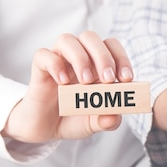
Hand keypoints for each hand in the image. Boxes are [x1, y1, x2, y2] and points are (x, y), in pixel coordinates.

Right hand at [2, 31, 133, 142]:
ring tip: (86, 81)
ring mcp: (58, 60)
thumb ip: (107, 121)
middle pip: (90, 38)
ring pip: (67, 40)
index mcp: (97, 64)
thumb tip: (115, 116)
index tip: (126, 78)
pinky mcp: (39, 69)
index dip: (121, 58)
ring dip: (80, 58)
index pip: (111, 46)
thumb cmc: (74, 117)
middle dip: (103, 56)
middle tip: (108, 79)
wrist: (46, 129)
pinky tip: (63, 82)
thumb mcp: (95, 123)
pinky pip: (43, 55)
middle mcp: (78, 57)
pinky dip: (55, 65)